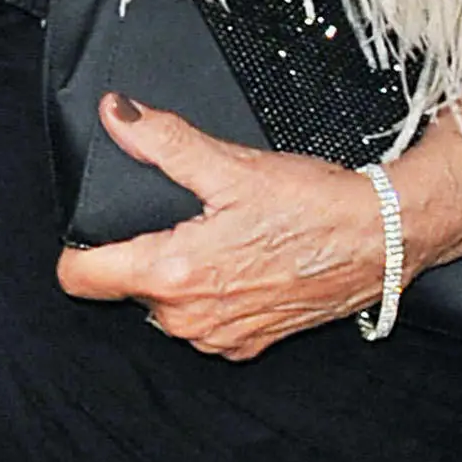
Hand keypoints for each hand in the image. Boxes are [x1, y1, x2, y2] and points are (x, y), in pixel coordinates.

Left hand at [51, 97, 393, 361]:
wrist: (382, 239)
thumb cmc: (314, 205)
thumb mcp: (232, 165)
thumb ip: (163, 141)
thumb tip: (116, 115)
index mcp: (174, 274)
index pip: (80, 278)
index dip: (79, 249)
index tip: (95, 231)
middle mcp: (189, 319)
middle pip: (125, 289)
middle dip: (143, 256)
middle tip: (183, 222)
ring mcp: (218, 338)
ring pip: (164, 309)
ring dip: (179, 279)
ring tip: (219, 242)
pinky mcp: (247, 347)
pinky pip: (204, 325)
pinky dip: (214, 299)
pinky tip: (244, 268)